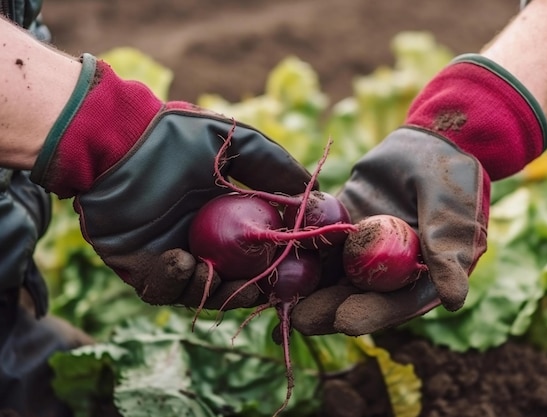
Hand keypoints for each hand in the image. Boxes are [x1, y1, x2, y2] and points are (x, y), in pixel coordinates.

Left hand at [30, 54, 311, 309]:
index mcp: (231, 218)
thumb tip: (319, 197)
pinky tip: (179, 259)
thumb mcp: (240, 145)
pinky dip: (176, 282)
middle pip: (236, 281)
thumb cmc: (178, 138)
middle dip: (249, 290)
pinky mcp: (141, 268)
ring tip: (211, 271)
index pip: (262, 252)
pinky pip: (162, 291)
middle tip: (257, 287)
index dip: (279, 265)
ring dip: (212, 290)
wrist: (117, 142)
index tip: (295, 270)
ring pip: (202, 293)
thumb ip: (278, 168)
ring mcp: (174, 256)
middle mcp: (206, 241)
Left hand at [292, 54, 546, 335]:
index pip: (393, 302)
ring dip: (306, 284)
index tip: (344, 322)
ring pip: (331, 270)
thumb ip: (448, 251)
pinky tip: (274, 252)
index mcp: (419, 276)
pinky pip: (319, 234)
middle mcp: (387, 268)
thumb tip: (453, 300)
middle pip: (355, 294)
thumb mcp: (453, 212)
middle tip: (299, 320)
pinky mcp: (342, 223)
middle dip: (327, 308)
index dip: (370, 313)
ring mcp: (362, 246)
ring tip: (278, 298)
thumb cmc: (453, 178)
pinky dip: (299, 244)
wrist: (433, 141)